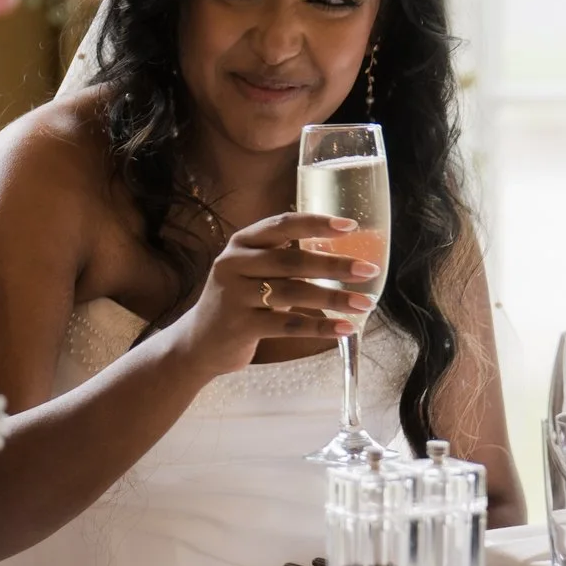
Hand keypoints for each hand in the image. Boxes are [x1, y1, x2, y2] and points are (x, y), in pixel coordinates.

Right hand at [152, 213, 376, 383]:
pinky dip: (320, 327)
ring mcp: (235, 296)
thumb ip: (283, 259)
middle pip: (291, 260)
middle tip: (369, 270)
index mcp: (241, 243)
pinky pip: (288, 324)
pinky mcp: (240, 326)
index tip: (349, 226)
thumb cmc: (237, 302)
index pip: (281, 224)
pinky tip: (344, 328)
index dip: (316, 223)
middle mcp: (234, 264)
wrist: (196, 342)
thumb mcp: (251, 271)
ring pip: (293, 293)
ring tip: (365, 303)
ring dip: (334, 298)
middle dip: (335, 264)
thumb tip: (341, 254)